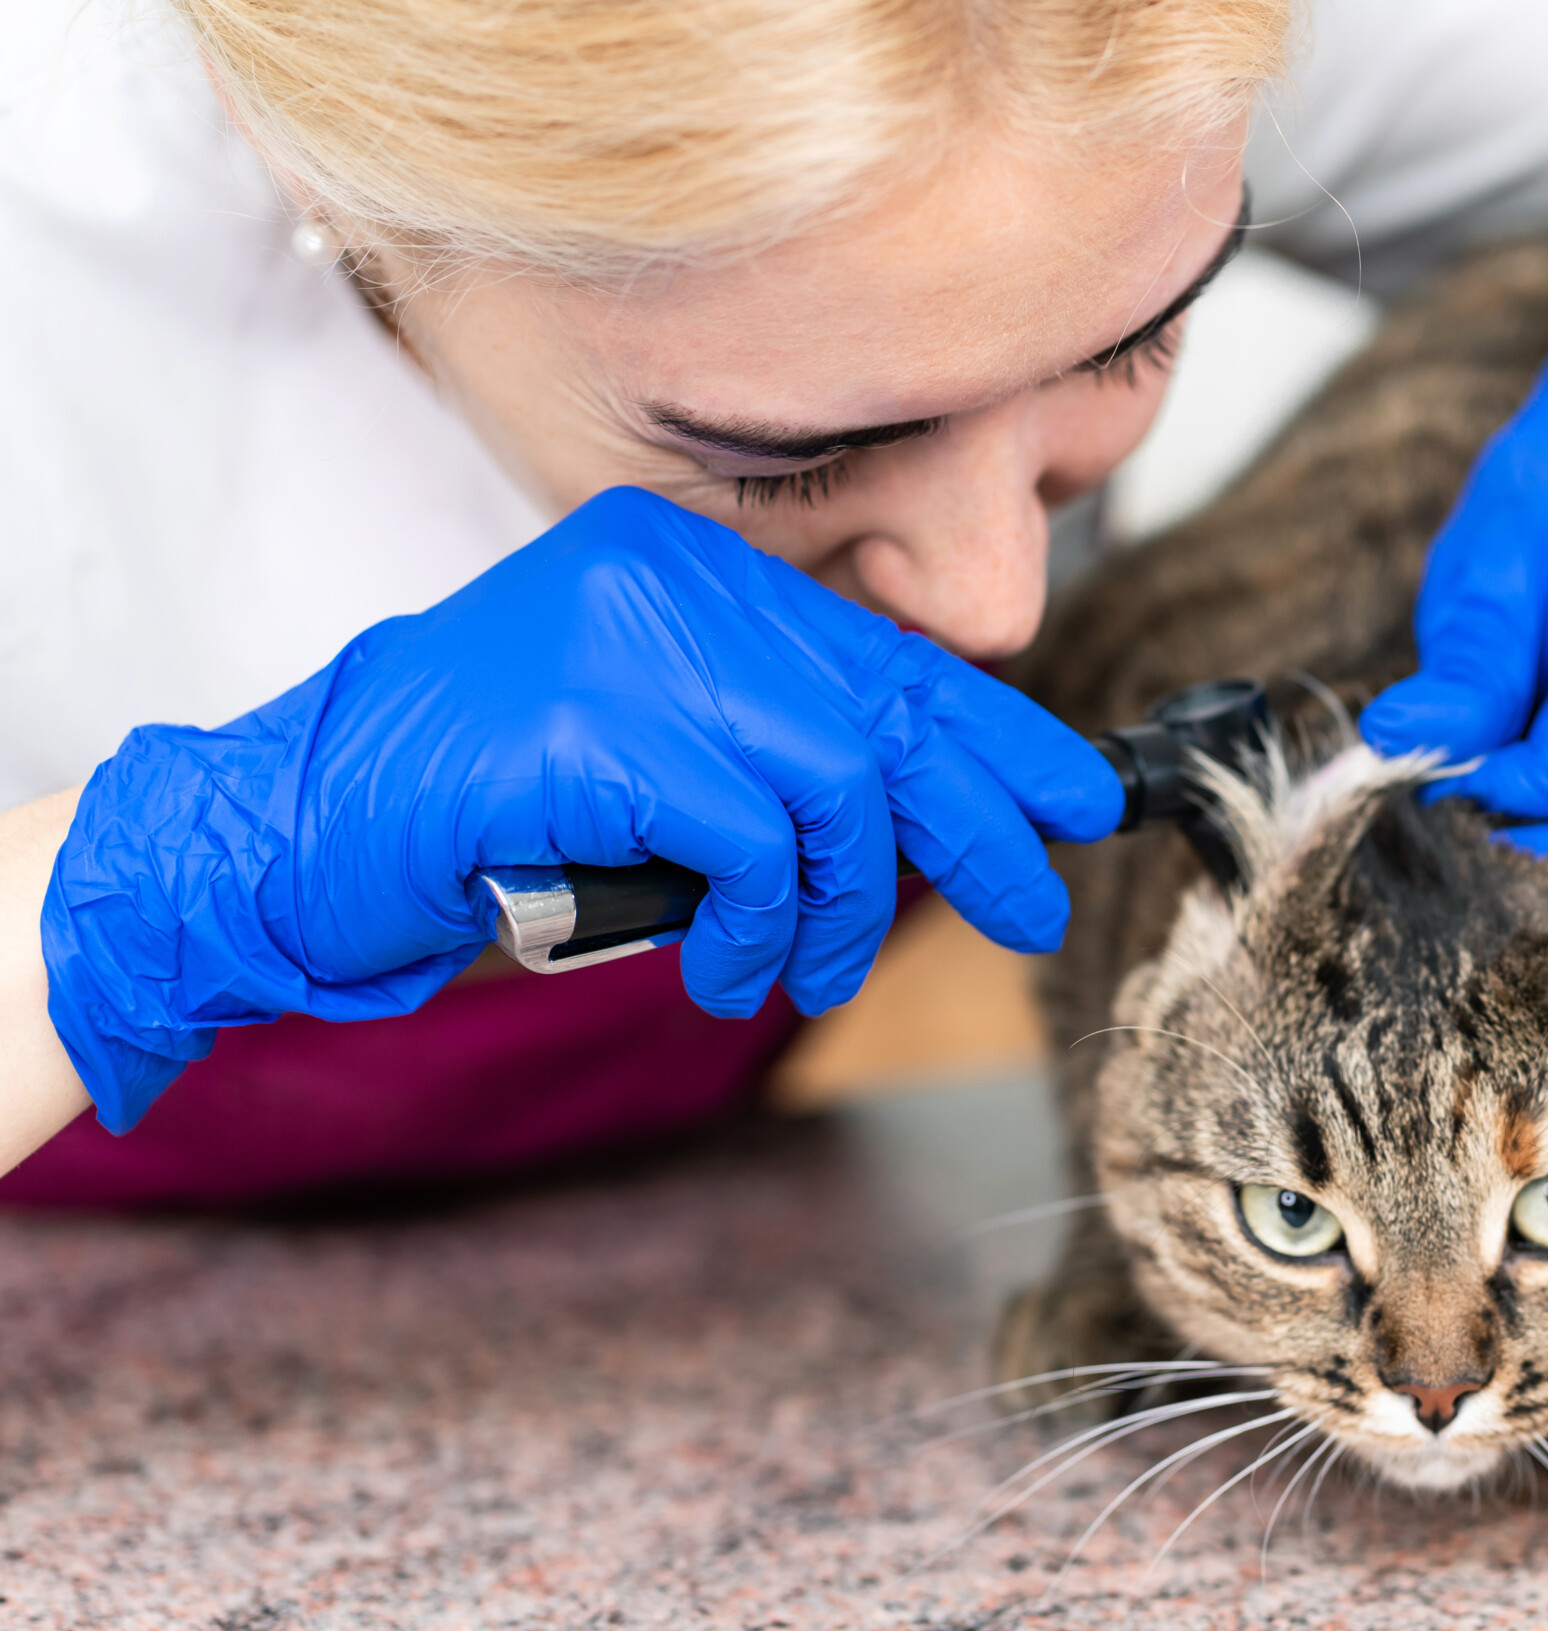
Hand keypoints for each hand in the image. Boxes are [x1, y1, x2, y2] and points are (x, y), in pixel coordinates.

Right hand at [43, 487, 1121, 1130]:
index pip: (880, 650)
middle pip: (882, 709)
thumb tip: (932, 811)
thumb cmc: (486, 814)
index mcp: (685, 567)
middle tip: (1031, 906)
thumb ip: (772, 750)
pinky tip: (732, 968)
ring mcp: (622, 641)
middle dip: (976, 822)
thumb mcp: (659, 763)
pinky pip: (750, 840)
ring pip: (831, 787)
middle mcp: (664, 579)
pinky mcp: (587, 726)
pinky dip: (757, 924)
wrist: (297, 833)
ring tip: (801, 972)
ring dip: (839, 908)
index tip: (1075, 798)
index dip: (992, 734)